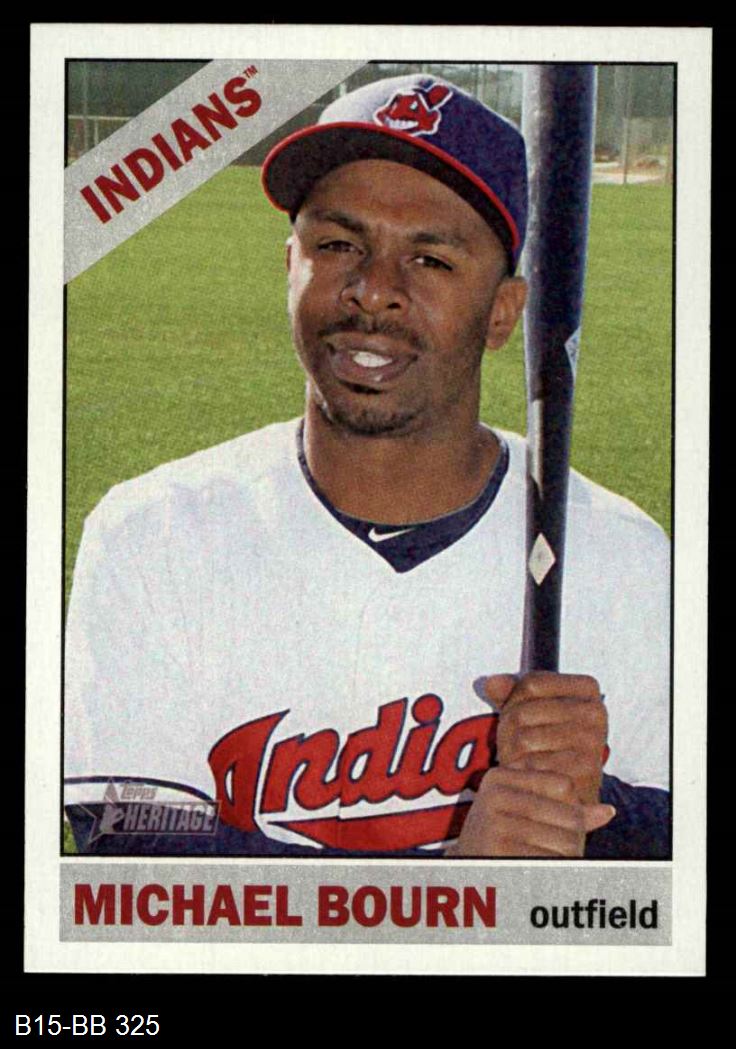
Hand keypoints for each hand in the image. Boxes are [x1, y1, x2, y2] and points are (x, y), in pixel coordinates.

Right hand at [446, 766, 614, 857]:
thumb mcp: (527, 815)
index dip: (569, 810)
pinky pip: (552, 861)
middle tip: (548, 851)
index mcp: (501, 776)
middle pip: (570, 815)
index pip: (564, 785)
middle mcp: (495, 793)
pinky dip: (554, 871)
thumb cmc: (502, 842)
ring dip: (563, 858)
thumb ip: (567, 810)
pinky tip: (537, 872)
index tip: (548, 825)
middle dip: (571, 840)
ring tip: (541, 861)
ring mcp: (494, 821)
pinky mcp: (499, 849)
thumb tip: (608, 812)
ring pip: (566, 842)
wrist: (464, 875)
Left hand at [486, 671, 608, 804]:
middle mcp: (596, 711)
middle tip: (510, 745)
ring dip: (510, 752)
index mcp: (587, 689)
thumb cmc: (549, 745)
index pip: (531, 683)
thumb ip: (510, 693)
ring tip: (516, 758)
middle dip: (507, 730)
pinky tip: (524, 775)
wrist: (571, 794)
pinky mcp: (583, 770)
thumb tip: (491, 683)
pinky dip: (520, 771)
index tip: (517, 716)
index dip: (513, 700)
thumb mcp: (532, 711)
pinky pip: (532, 765)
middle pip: (523, 712)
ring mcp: (591, 740)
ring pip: (523, 738)